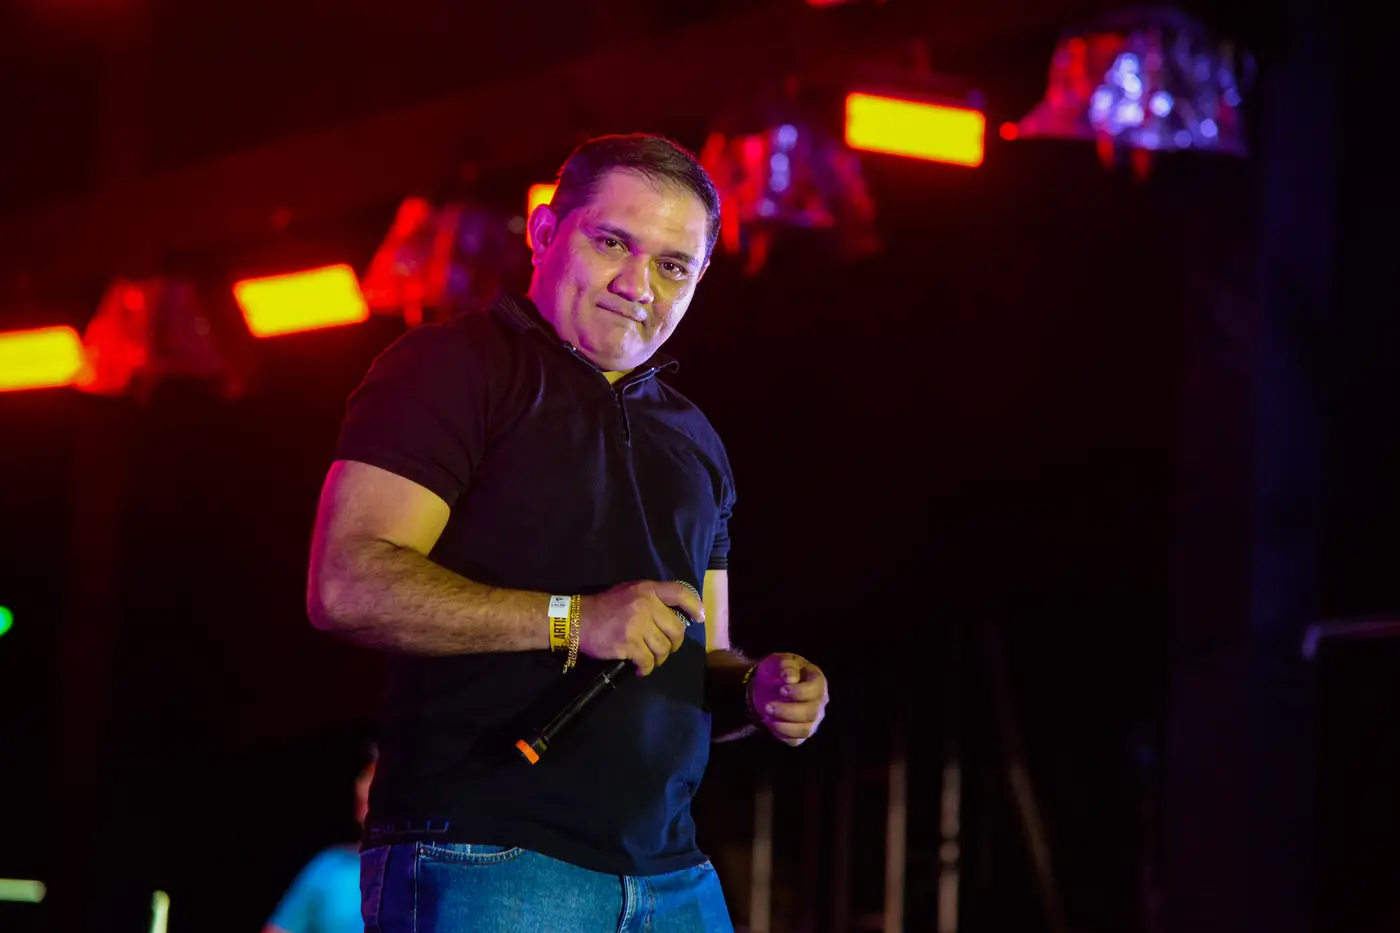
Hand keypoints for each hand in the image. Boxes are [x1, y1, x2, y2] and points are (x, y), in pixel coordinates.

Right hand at [579, 581, 703, 675]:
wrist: (576, 619)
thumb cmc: (604, 606)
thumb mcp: (630, 592)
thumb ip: (651, 599)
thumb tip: (675, 615)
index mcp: (647, 590)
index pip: (679, 593)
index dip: (694, 606)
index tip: (700, 617)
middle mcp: (645, 605)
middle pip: (676, 630)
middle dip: (674, 644)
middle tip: (666, 649)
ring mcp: (638, 625)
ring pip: (664, 648)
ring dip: (659, 658)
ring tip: (650, 659)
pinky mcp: (629, 644)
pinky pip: (648, 661)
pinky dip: (646, 668)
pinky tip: (640, 668)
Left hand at [749, 653, 827, 745]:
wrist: (766, 686)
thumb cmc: (776, 671)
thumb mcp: (778, 661)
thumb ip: (786, 664)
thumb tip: (791, 678)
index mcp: (817, 681)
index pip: (815, 690)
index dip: (799, 692)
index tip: (781, 689)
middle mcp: (819, 702)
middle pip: (811, 712)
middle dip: (788, 711)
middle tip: (768, 706)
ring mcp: (813, 719)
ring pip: (805, 730)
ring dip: (784, 725)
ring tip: (767, 715)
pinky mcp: (802, 733)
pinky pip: (795, 740)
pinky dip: (781, 734)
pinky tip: (770, 722)